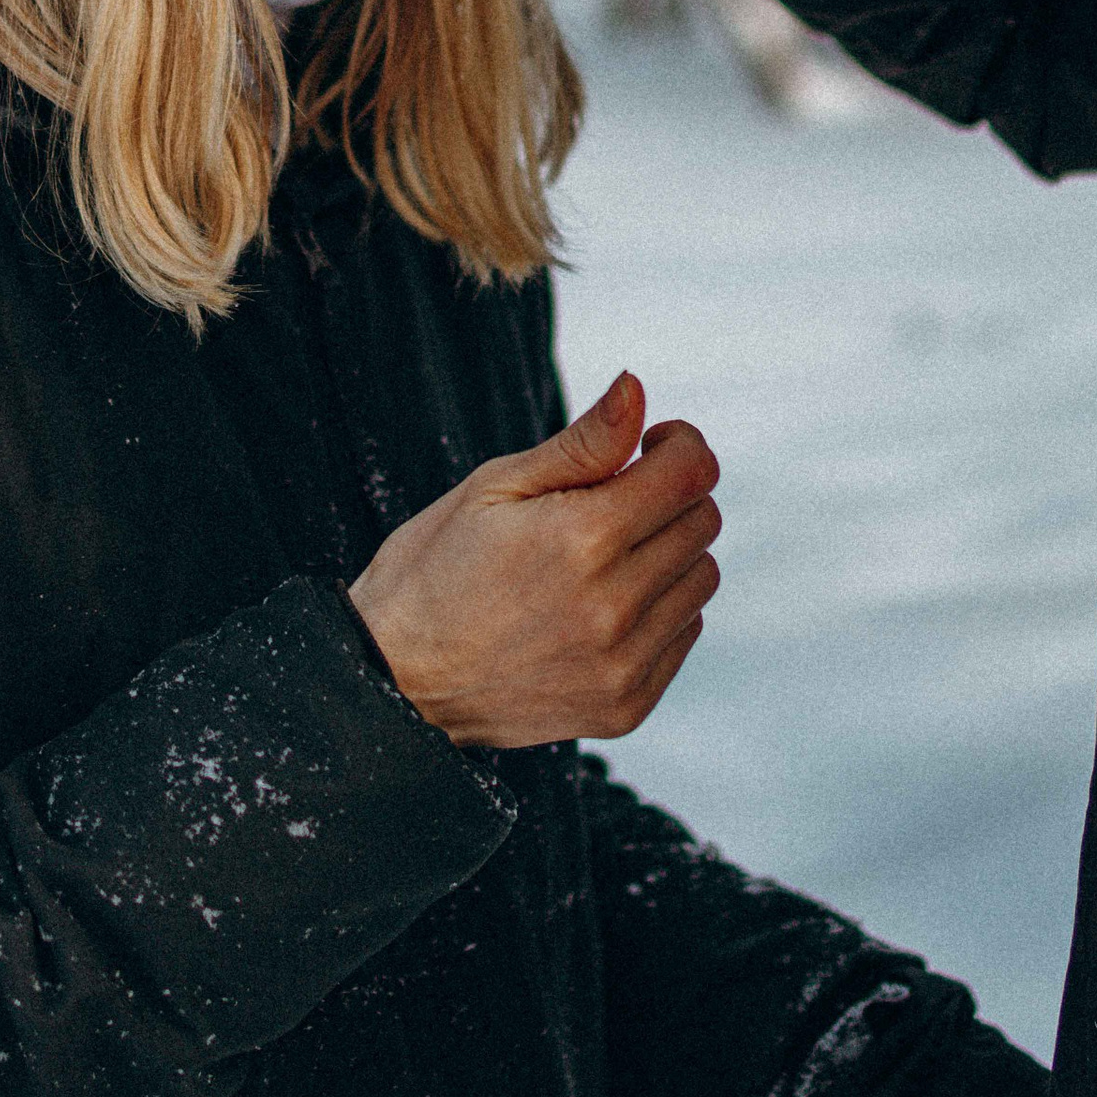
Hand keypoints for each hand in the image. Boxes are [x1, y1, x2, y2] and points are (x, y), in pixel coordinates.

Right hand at [349, 373, 720, 746]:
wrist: (394, 681)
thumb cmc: (433, 570)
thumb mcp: (494, 488)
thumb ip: (582, 443)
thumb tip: (637, 390)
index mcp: (582, 538)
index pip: (691, 472)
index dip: (677, 444)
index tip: (648, 446)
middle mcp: (613, 606)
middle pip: (702, 521)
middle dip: (669, 496)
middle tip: (613, 501)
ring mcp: (621, 664)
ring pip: (700, 579)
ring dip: (668, 555)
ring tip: (604, 558)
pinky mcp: (624, 706)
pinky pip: (681, 635)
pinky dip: (657, 611)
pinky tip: (600, 607)